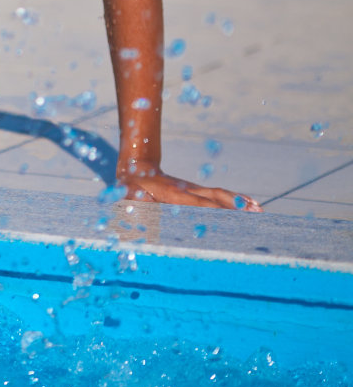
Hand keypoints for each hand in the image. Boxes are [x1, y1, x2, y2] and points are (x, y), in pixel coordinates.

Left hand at [120, 168, 260, 211]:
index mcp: (172, 194)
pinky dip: (235, 197)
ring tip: (259, 209)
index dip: (214, 210)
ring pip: (219, 194)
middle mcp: (187, 189)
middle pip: (215, 197)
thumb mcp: (128, 196)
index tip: (230, 218)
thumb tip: (136, 213)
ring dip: (239, 201)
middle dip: (234, 206)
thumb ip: (134, 205)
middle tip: (255, 214)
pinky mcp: (196, 190)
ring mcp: (193, 188)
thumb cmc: (130, 187)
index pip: (197, 203)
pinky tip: (249, 203)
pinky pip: (218, 194)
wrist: (136, 167)